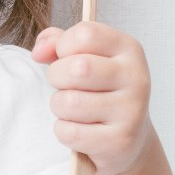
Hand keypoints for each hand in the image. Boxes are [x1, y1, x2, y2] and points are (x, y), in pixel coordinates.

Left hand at [30, 21, 153, 174]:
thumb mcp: (82, 56)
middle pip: (76, 68)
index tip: (65, 57)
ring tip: (74, 109)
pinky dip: (64, 132)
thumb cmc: (97, 90)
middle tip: (65, 86)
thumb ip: (56, 42)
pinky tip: (81, 130)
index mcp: (128, 48)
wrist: (126, 138)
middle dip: (56, 77)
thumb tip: (39, 51)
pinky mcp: (120, 141)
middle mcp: (135, 77)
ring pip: (69, 103)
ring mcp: (131, 110)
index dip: (62, 46)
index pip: (85, 34)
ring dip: (59, 108)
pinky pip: (69, 132)